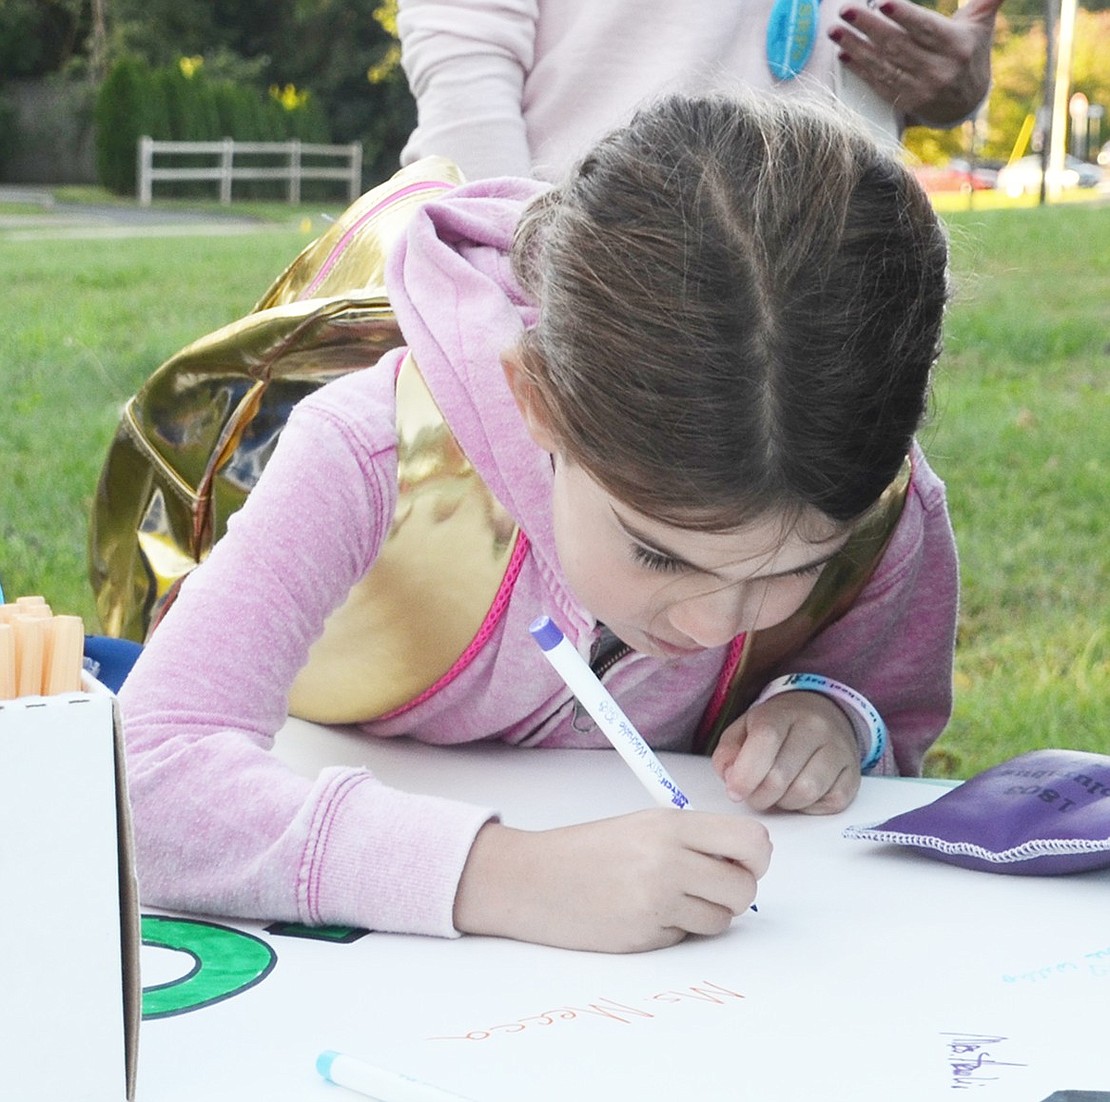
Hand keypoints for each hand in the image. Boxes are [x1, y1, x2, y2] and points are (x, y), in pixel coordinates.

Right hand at [453, 810, 770, 952]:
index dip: (756, 857)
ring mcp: (657, 902)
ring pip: (721, 920)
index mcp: (670, 826)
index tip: (745, 862)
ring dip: (705, 915)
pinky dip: (676, 931)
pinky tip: (645, 914)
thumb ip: (694, 838)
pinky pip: (687, 939)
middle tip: (710, 886)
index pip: (751, 841)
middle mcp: (668, 861)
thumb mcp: (643, 826)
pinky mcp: (646, 937)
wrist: (532, 879)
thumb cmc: (587, 850)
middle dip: (734, 891)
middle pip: (744, 888)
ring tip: (671, 899)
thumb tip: (747, 859)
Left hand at [711, 691, 859, 813]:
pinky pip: (828, 803)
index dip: (745, 774)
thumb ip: (728, 753)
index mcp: (782, 712)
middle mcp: (815, 727)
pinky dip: (808, 807)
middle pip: (781, 776)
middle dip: (759, 796)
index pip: (764, 741)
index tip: (735, 791)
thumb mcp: (743, 729)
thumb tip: (732, 780)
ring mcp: (839, 750)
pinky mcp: (853, 775)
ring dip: (784, 803)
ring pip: (805, 792)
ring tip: (777, 793)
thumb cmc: (776, 729)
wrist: (822, 716)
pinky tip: (800, 793)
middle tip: (754, 795)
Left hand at [829, 0, 1005, 126]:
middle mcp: (940, 70)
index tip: (881, 2)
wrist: (966, 102)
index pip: (925, 28)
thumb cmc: (970, 51)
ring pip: (884, 65)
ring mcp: (921, 89)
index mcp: (957, 46)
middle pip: (898, 45)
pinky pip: (879, 83)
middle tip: (846, 11)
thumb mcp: (981, 23)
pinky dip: (859, 68)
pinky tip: (843, 54)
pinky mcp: (905, 103)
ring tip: (835, 31)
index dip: (903, 15)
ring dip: (856, 47)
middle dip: (868, 26)